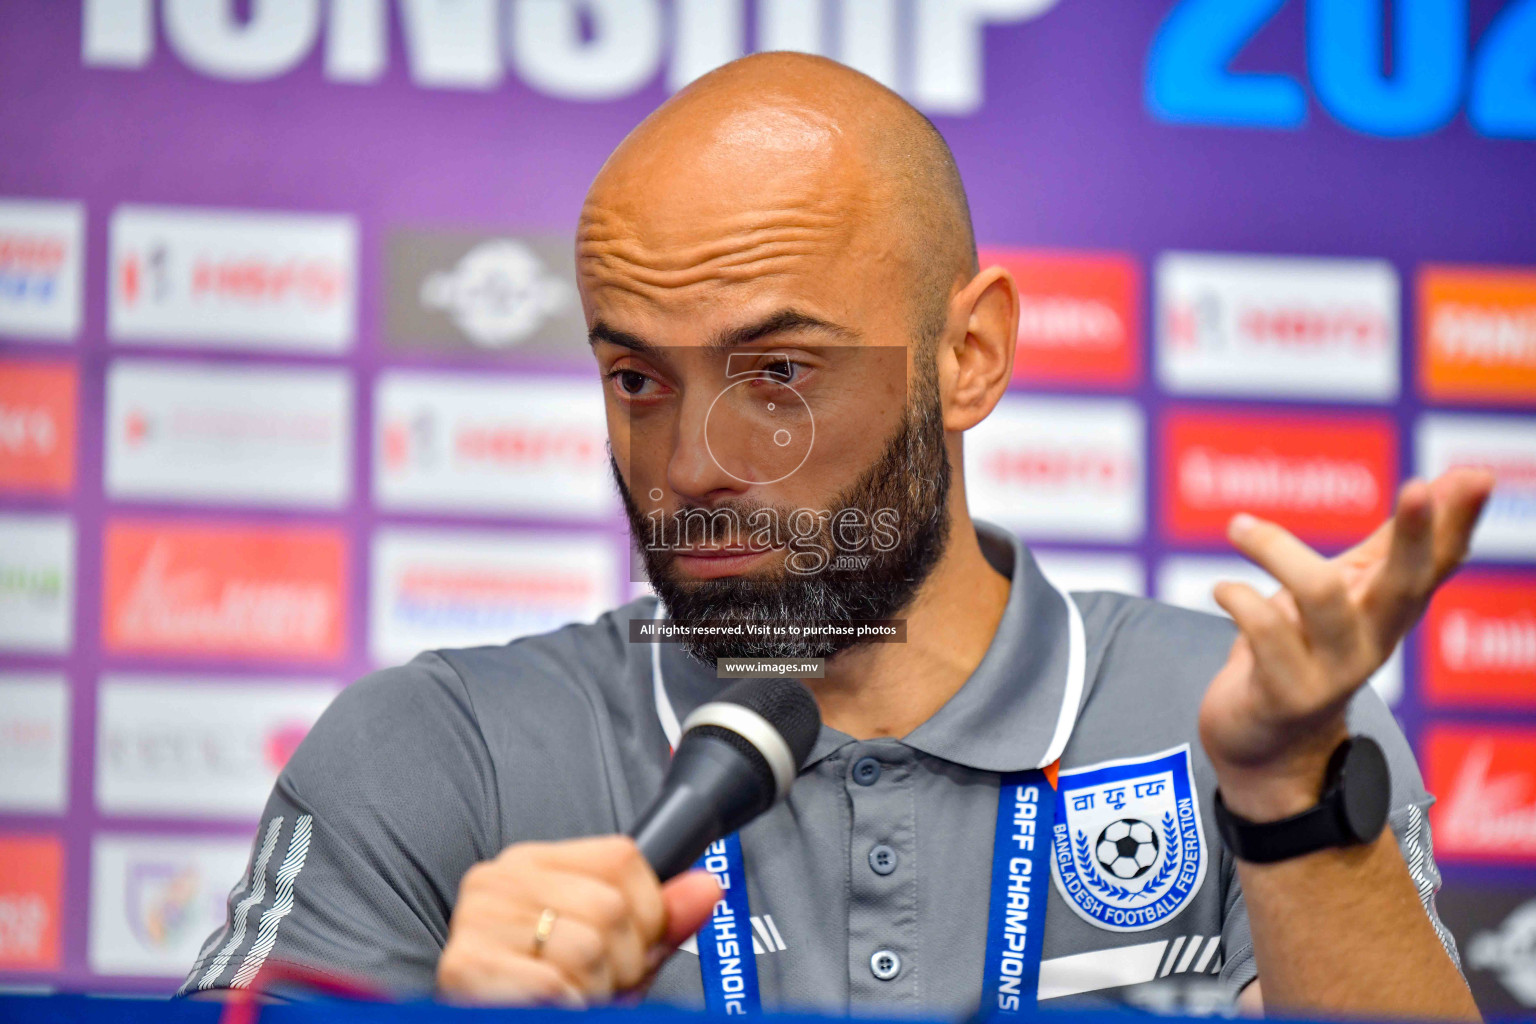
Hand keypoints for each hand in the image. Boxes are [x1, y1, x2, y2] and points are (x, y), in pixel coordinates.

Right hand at [436, 835, 720, 1005]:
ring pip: (587, 947)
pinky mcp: (466, 965)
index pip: (622, 857)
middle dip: (622, 962)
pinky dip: (567, 1007)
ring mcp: (477, 921)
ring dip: (593, 991)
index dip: (646, 914)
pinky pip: (554, 987)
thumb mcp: (613, 953)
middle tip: (593, 983)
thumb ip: (660, 919)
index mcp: (533, 863)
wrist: (494, 1017)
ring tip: (567, 996)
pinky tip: (547, 1006)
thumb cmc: (545, 996)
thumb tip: (707, 885)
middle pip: (611, 906)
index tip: (625, 947)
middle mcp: (499, 879)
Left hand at [1197, 468, 1494, 821]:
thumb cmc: (1305, 648)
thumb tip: (1450, 478)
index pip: (1438, 562)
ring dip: (1278, 551)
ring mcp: (1332, 671)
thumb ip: (1391, 541)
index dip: (1456, 520)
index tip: (1475, 474)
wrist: (1265, 742)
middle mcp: (1373, 640)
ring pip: (1322, 597)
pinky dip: (1239, 599)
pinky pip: (1265, 632)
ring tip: (1240, 528)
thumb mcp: (1350, 591)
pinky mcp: (1285, 693)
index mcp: (1390, 610)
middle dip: (1412, 536)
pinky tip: (1223, 588)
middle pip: (1405, 583)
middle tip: (1417, 487)